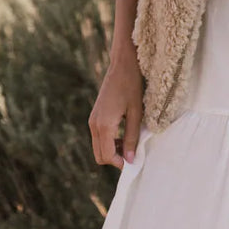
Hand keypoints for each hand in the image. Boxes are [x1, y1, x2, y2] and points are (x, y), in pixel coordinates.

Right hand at [88, 42, 142, 169]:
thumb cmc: (132, 86)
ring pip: (98, 147)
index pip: (107, 156)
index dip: (121, 163)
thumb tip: (131, 160)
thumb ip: (132, 137)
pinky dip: (109, 141)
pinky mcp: (94, 116)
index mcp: (104, 125)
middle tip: (133, 153)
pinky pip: (98, 137)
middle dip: (115, 159)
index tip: (135, 162)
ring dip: (113, 150)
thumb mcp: (136, 113)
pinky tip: (123, 133)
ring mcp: (92, 120)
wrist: (122, 65)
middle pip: (100, 155)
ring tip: (130, 142)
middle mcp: (94, 124)